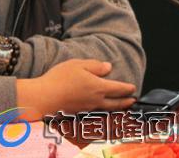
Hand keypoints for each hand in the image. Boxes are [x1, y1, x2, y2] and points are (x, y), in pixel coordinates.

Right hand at [17, 59, 135, 118]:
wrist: (45, 98)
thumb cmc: (60, 78)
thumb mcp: (78, 64)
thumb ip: (95, 66)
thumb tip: (108, 67)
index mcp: (98, 87)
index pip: (118, 89)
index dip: (127, 88)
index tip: (133, 88)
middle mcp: (96, 100)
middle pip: (116, 103)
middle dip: (126, 101)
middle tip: (133, 100)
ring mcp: (88, 109)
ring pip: (108, 109)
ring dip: (118, 108)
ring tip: (122, 106)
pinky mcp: (80, 113)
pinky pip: (98, 113)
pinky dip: (105, 112)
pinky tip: (102, 109)